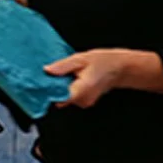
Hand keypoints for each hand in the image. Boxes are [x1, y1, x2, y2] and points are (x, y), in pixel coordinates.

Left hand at [44, 48, 160, 107]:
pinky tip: (72, 78)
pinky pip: (70, 96)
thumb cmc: (103, 61)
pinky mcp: (84, 102)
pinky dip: (68, 88)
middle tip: (52, 73)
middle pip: (59, 98)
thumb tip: (47, 70)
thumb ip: (63, 66)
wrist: (121, 68)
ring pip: (64, 97)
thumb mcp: (81, 59)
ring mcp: (84, 103)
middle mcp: (83, 100)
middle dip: (53, 87)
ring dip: (61, 87)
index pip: (58, 98)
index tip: (41, 82)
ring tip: (67, 74)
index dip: (47, 91)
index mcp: (81, 90)